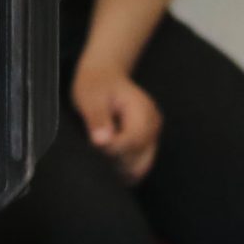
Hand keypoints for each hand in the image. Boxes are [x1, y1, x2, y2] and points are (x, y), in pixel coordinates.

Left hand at [70, 60, 162, 181]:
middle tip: (97, 145)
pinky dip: (123, 165)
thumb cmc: (95, 84)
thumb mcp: (89, 96)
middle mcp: (153, 123)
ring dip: (119, 165)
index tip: (95, 144)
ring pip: (140, 166)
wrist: (104, 77)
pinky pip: (139, 164)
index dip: (112, 149)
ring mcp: (153, 135)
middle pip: (139, 158)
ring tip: (101, 149)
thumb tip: (102, 142)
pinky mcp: (148, 143)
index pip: (132, 142)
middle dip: (115, 159)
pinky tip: (109, 154)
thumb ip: (97, 118)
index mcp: (142, 109)